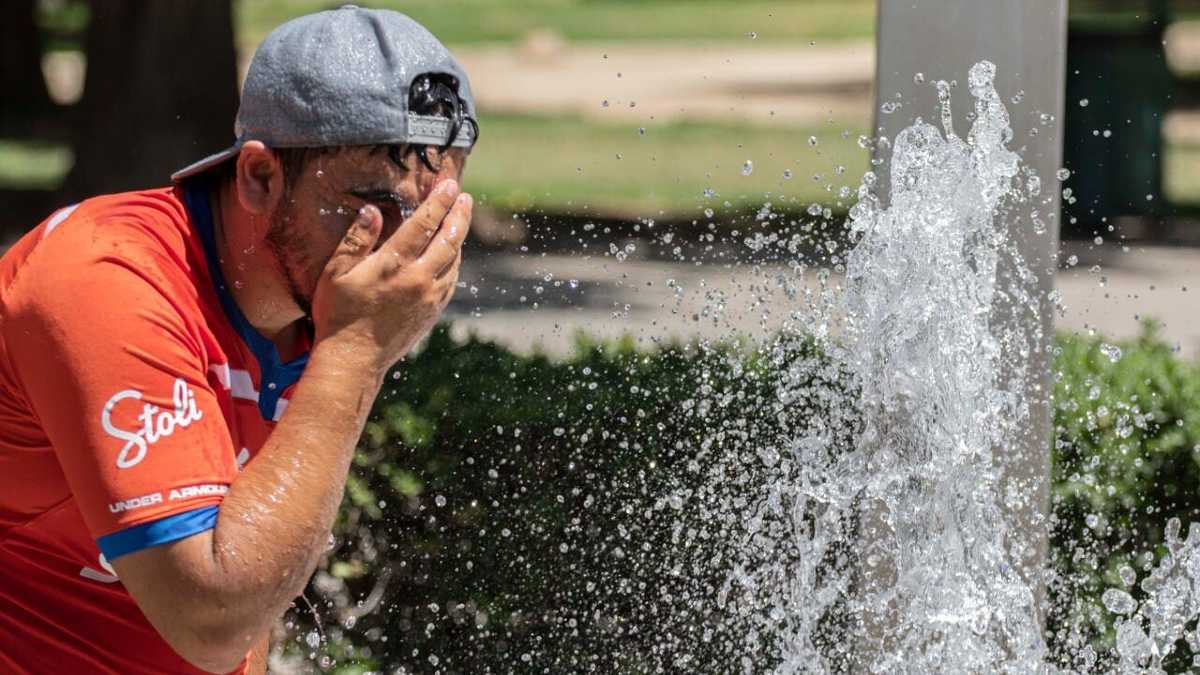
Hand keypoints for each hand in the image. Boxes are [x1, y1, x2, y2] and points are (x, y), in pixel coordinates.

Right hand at [311, 179, 471, 372]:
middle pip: (449, 239)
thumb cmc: (338, 313)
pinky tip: (453, 253)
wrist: (354, 360)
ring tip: (461, 219)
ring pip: (454, 260)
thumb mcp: (336, 273)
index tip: (448, 185)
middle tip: (464, 197)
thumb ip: (357, 239)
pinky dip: (455, 261)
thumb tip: (372, 210)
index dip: (438, 201)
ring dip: (460, 237)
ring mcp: (429, 297)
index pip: (424, 224)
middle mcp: (418, 279)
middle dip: (459, 215)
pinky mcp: (433, 312)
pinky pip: (451, 280)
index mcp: (394, 265)